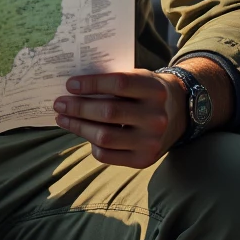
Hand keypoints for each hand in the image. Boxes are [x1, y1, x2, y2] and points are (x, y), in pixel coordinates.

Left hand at [53, 69, 188, 166]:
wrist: (179, 115)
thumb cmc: (148, 93)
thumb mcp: (140, 79)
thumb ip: (114, 81)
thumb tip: (74, 89)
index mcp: (155, 90)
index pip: (119, 84)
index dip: (92, 84)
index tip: (70, 85)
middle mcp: (156, 117)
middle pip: (108, 112)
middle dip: (78, 108)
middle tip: (59, 103)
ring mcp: (151, 141)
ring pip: (104, 136)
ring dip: (78, 127)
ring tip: (63, 119)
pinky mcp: (144, 160)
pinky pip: (107, 155)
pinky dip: (91, 144)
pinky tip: (85, 134)